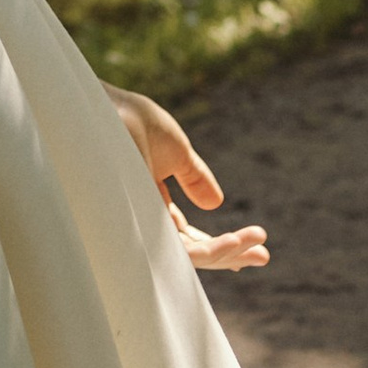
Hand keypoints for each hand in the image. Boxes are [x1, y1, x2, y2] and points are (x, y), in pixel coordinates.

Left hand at [102, 82, 269, 272]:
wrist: (103, 109)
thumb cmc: (130, 121)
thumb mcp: (175, 149)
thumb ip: (194, 176)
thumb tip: (216, 205)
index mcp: (153, 204)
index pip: (188, 237)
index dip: (220, 244)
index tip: (253, 243)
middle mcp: (148, 219)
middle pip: (193, 252)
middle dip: (230, 255)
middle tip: (264, 255)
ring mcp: (143, 224)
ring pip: (190, 258)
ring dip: (227, 254)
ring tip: (257, 249)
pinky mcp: (142, 226)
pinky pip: (180, 252)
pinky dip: (211, 251)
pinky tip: (235, 242)